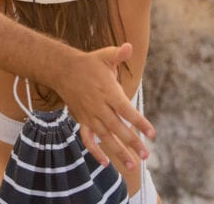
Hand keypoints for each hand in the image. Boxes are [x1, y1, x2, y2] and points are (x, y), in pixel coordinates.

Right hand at [53, 43, 155, 169]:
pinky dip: (94, 151)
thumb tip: (129, 46)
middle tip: (146, 155)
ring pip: (105, 137)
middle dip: (132, 142)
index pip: (126, 110)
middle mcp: (99, 106)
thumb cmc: (89, 63)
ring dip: (118, 152)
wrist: (62, 70)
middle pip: (117, 128)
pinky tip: (104, 163)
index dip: (139, 122)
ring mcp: (89, 115)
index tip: (151, 134)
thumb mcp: (104, 56)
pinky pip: (87, 139)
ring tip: (132, 166)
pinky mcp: (82, 120)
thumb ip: (118, 54)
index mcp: (108, 92)